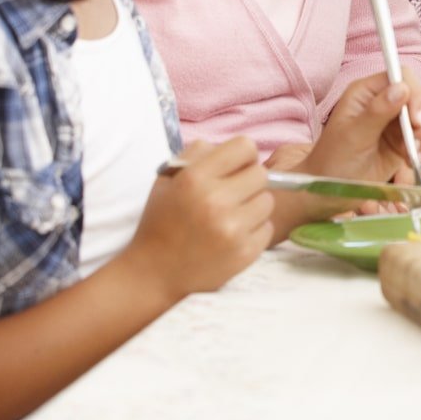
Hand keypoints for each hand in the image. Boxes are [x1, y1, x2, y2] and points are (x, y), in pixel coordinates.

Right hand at [122, 137, 272, 299]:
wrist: (153, 272)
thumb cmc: (162, 221)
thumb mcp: (167, 180)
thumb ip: (197, 154)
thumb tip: (233, 148)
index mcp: (195, 178)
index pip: (245, 147)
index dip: (242, 157)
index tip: (234, 169)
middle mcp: (215, 201)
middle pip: (261, 174)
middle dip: (248, 182)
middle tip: (231, 196)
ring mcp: (232, 229)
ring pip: (267, 201)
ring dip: (253, 207)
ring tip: (230, 217)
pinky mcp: (245, 252)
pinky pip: (267, 228)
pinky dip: (254, 231)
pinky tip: (232, 236)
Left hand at [298, 74, 420, 185]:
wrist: (333, 193)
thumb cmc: (333, 162)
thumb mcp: (353, 137)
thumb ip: (377, 112)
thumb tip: (402, 88)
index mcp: (367, 93)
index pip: (401, 77)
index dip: (415, 95)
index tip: (417, 121)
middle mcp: (385, 101)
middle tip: (418, 143)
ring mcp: (399, 120)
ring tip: (419, 154)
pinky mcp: (408, 138)